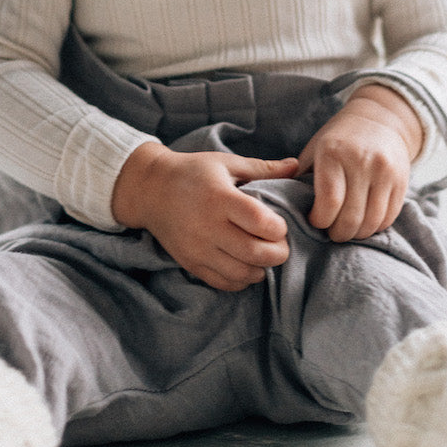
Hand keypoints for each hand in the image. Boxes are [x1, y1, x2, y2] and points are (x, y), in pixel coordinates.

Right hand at [112, 143, 297, 290]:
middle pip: (255, 253)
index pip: (260, 222)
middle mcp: (208, 226)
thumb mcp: (226, 163)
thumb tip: (297, 166)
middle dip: (278, 253)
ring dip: (261, 269)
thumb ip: (263, 169)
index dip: (278, 227)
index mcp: (219, 197)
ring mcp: (197, 248)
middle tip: (280, 244)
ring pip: (241, 273)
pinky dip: (241, 280)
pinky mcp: (190, 263)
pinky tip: (245, 266)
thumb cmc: (193, 172)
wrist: (150, 189)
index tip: (279, 223)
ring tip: (263, 255)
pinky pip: (222, 283)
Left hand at [297, 85, 422, 242]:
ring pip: (371, 222)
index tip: (315, 221)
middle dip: (337, 233)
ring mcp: (385, 171)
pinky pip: (388, 217)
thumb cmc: (339, 139)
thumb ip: (301, 177)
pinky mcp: (402, 181)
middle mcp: (361, 161)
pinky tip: (363, 223)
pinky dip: (374, 227)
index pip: (329, 201)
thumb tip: (288, 207)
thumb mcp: (316, 149)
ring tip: (346, 230)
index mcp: (333, 152)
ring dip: (356, 234)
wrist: (381, 119)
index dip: (320, 220)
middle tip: (330, 232)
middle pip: (351, 217)